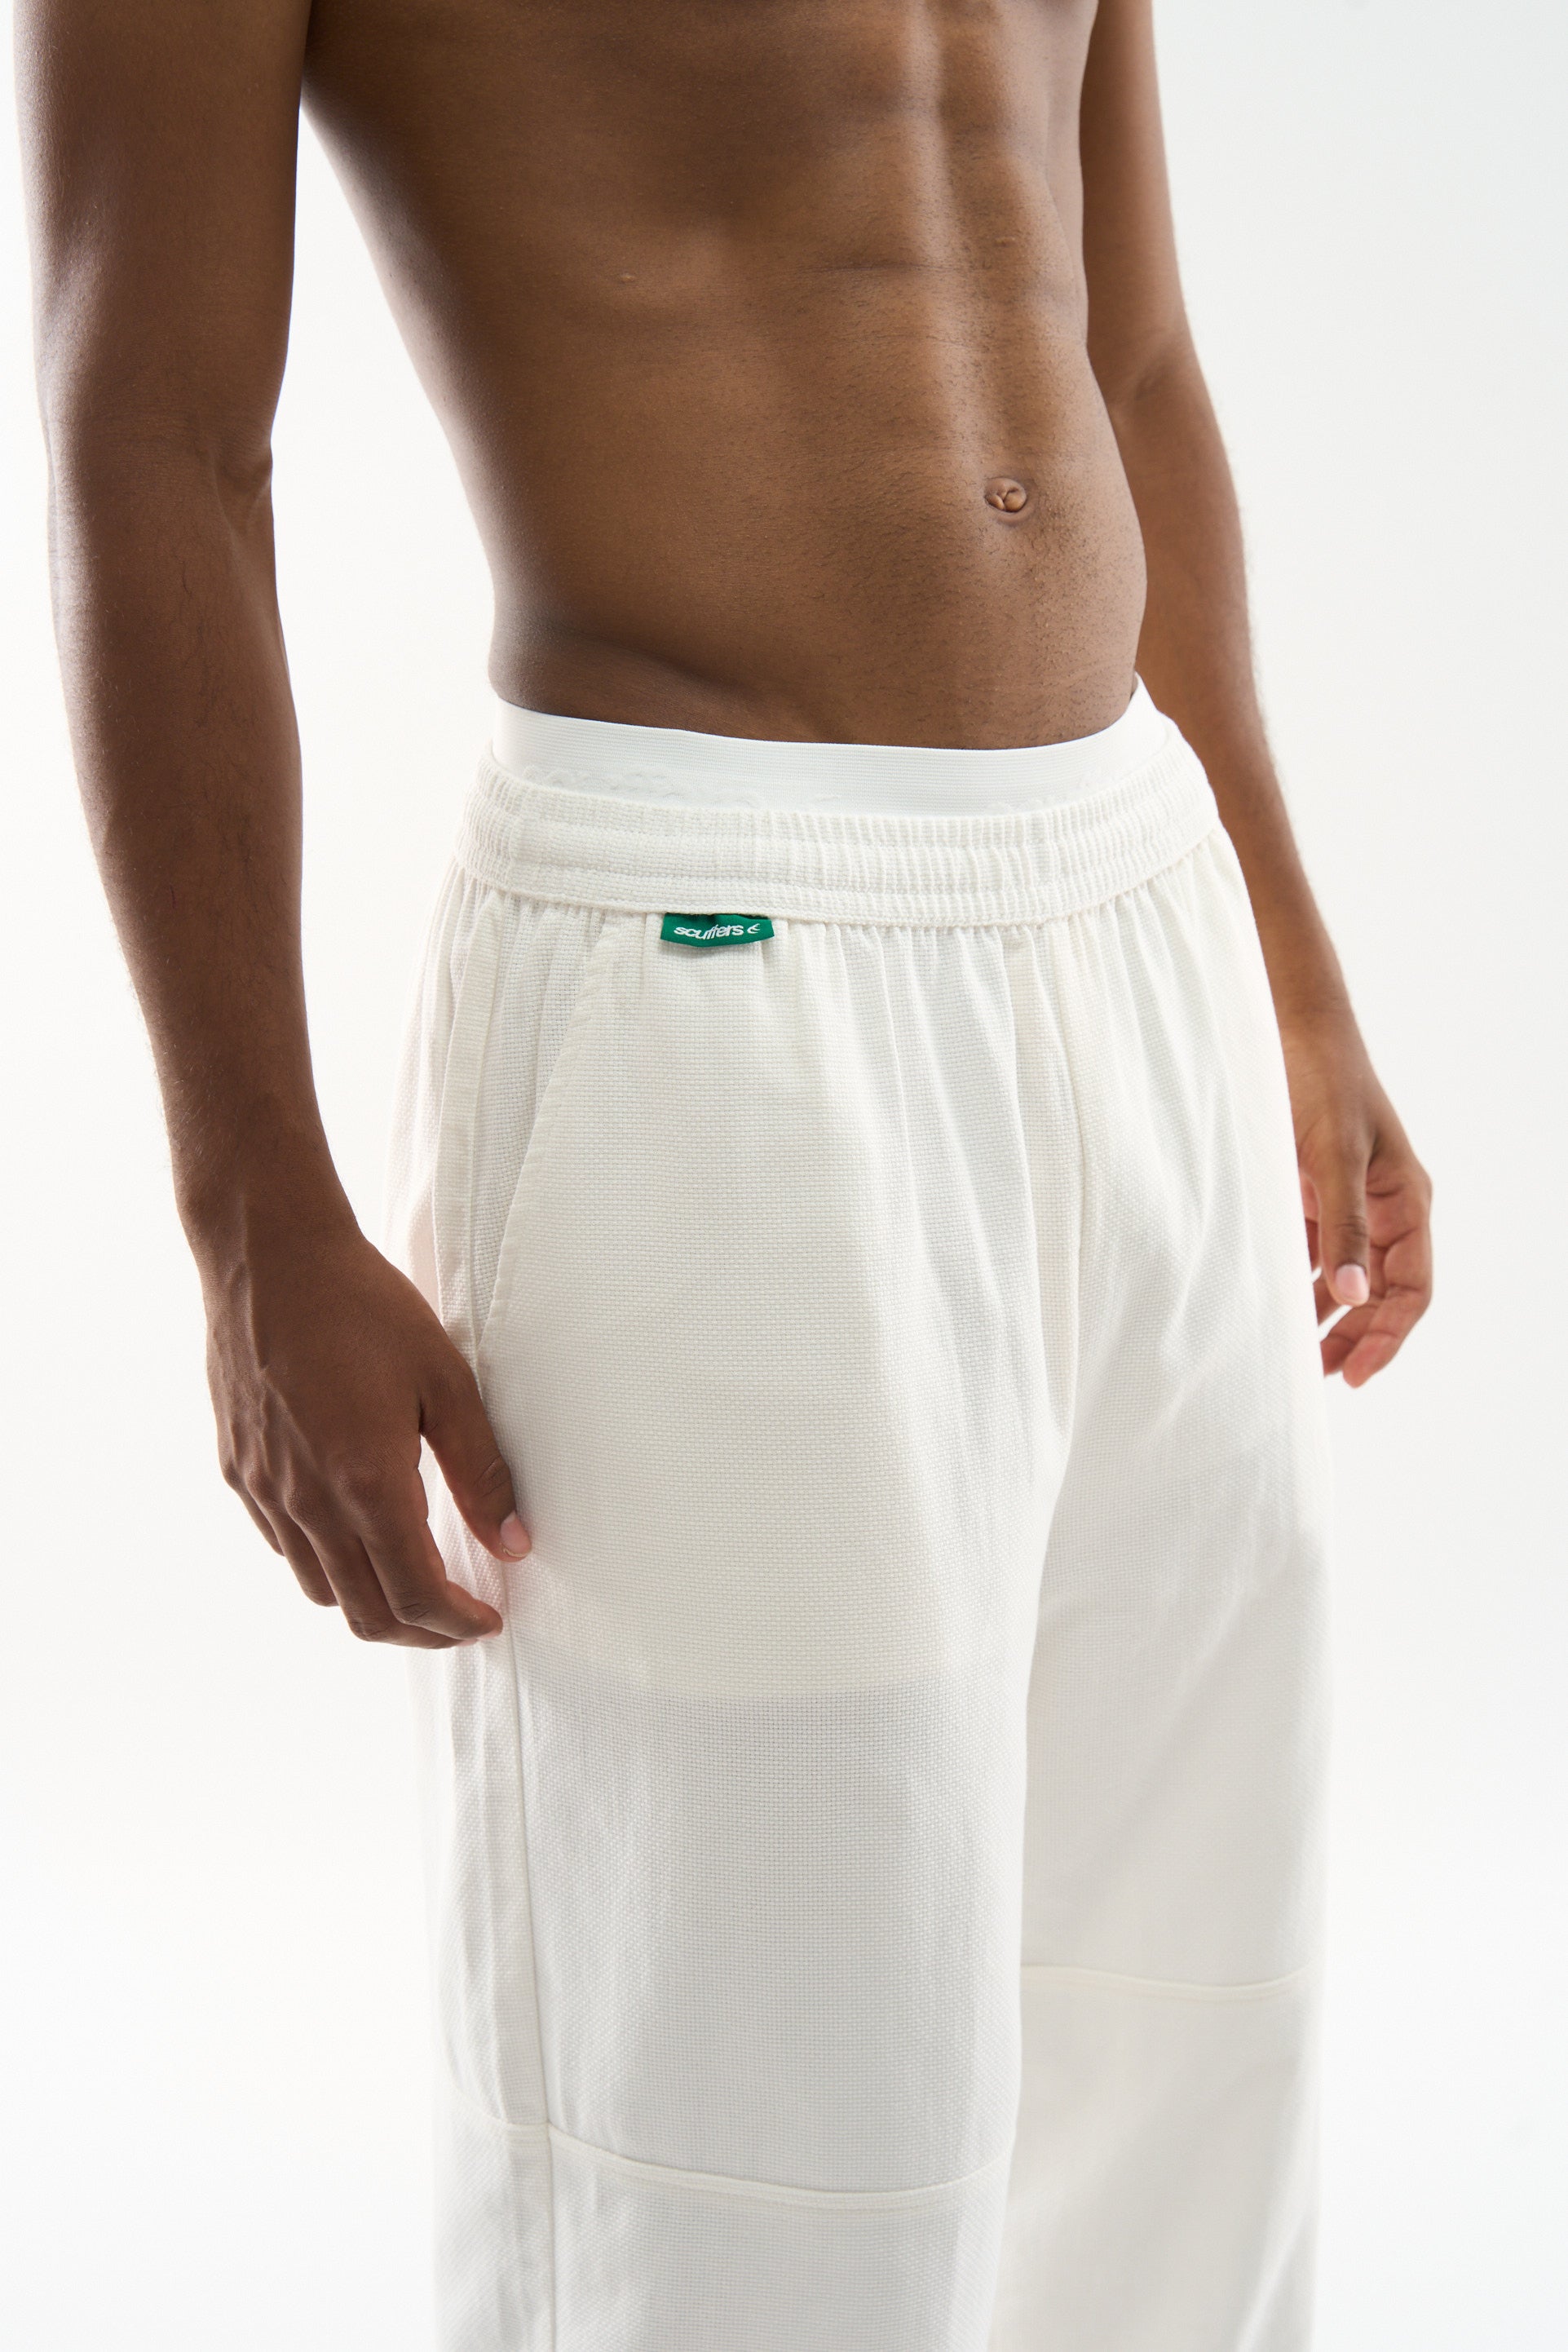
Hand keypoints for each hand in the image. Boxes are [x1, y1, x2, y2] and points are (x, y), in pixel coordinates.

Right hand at [201, 1210, 526, 1645]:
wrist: (269, 1257)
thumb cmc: (364, 1307)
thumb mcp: (446, 1381)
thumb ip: (482, 1470)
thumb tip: (513, 1544)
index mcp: (365, 1483)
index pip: (414, 1594)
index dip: (457, 1624)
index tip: (489, 1621)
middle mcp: (307, 1501)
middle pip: (363, 1612)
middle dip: (420, 1632)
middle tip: (460, 1620)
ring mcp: (264, 1489)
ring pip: (319, 1588)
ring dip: (372, 1603)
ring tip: (416, 1584)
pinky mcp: (238, 1470)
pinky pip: (285, 1547)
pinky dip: (328, 1565)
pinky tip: (359, 1536)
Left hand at [1280, 1008, 1432, 1386]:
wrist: (1290, 1025)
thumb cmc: (1322, 1080)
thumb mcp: (1332, 1155)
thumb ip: (1341, 1226)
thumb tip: (1351, 1295)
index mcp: (1407, 1201)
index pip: (1412, 1288)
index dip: (1387, 1335)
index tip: (1353, 1374)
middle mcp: (1384, 1208)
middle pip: (1381, 1293)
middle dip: (1354, 1336)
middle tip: (1317, 1376)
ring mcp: (1347, 1202)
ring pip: (1345, 1277)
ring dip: (1324, 1316)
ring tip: (1292, 1355)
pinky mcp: (1311, 1193)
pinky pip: (1310, 1251)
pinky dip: (1296, 1281)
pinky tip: (1270, 1304)